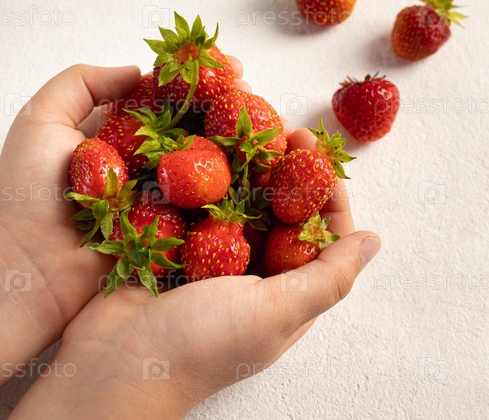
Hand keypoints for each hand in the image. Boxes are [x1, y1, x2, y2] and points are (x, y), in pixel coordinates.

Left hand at [0, 61, 250, 320]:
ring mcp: (159, 198)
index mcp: (114, 134)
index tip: (224, 64)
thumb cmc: (28, 191)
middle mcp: (142, 163)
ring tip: (267, 124)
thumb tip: (137, 70)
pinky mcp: (171, 232)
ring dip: (237, 144)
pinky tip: (262, 167)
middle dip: (224, 107)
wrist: (29, 264)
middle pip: (191, 128)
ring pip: (205, 165)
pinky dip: (234, 189)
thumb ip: (82, 82)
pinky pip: (207, 207)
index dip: (194, 80)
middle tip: (253, 93)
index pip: (163, 98)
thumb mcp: (40, 119)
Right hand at [10, 128, 380, 418]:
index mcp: (285, 292)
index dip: (323, 189)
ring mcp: (208, 258)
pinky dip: (194, 174)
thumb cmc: (201, 346)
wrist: (114, 364)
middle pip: (276, 208)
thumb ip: (327, 277)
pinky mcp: (171, 245)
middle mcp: (252, 273)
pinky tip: (192, 144)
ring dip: (236, 163)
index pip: (319, 233)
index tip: (312, 147)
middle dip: (278, 166)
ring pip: (233, 199)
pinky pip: (191, 202)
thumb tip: (374, 242)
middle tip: (271, 124)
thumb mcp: (275, 312)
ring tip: (234, 124)